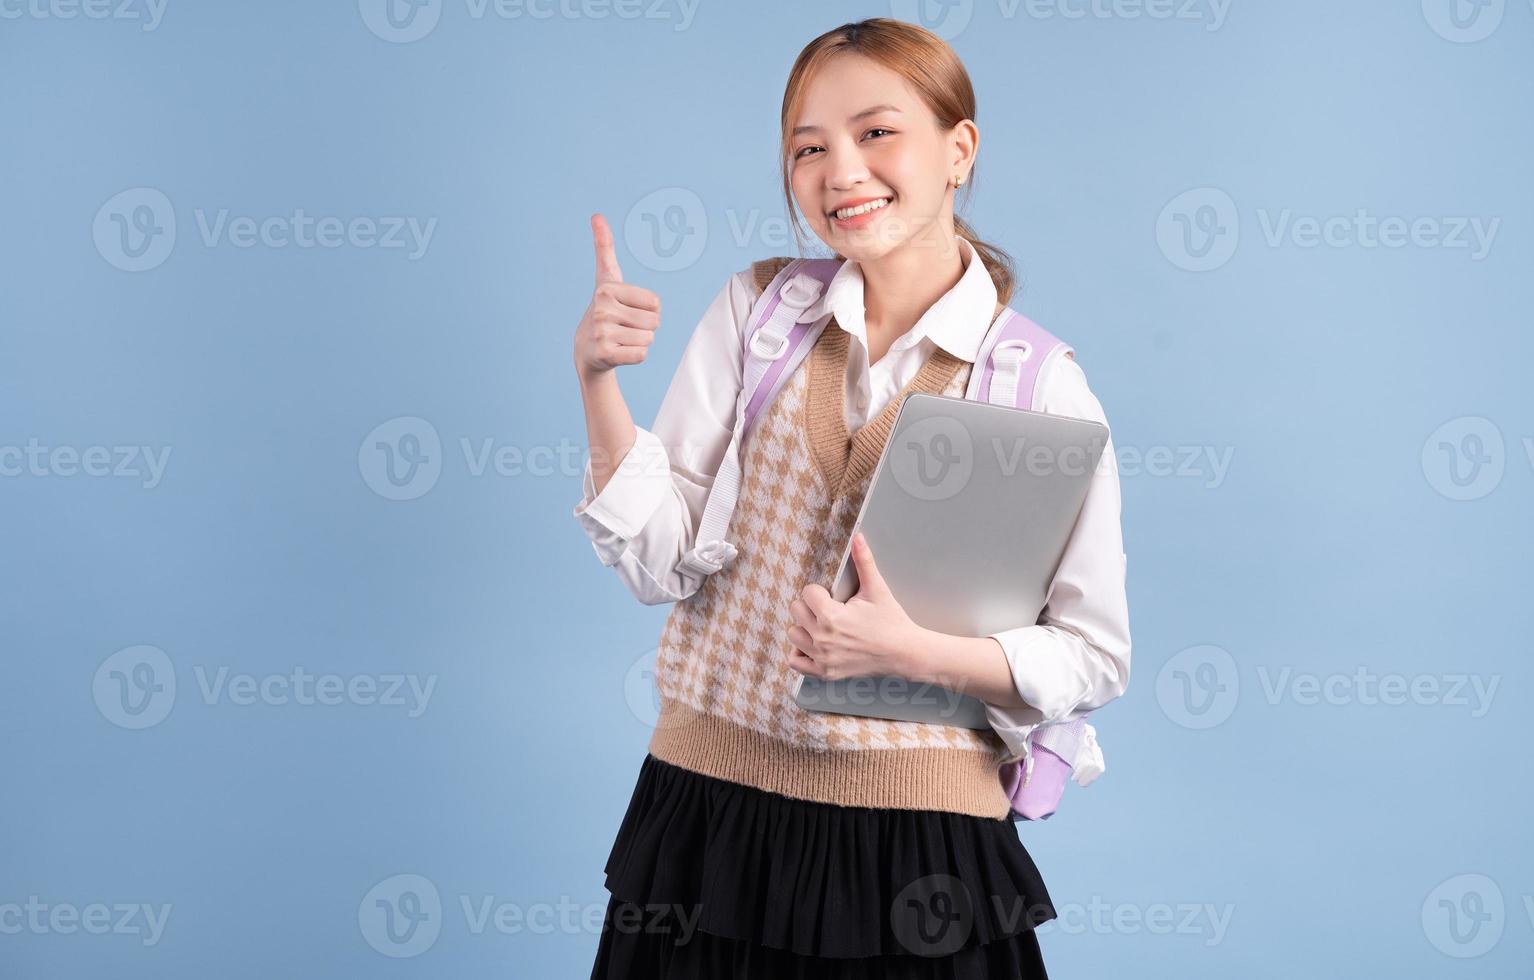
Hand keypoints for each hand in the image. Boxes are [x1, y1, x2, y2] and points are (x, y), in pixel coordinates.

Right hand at [573, 213, 662, 382]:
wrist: (587, 351)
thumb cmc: (605, 311)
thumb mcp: (606, 278)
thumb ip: (604, 248)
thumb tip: (596, 215)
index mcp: (607, 288)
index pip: (655, 302)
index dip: (648, 310)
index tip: (627, 310)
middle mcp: (602, 308)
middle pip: (654, 321)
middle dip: (645, 328)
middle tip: (624, 328)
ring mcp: (602, 332)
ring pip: (649, 338)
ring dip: (639, 342)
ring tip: (620, 340)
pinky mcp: (606, 353)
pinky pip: (641, 355)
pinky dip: (635, 357)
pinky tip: (619, 353)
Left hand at [785, 532, 924, 681]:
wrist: (905, 653)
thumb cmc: (891, 621)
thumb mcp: (877, 589)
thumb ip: (864, 561)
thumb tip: (858, 537)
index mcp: (832, 617)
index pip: (807, 593)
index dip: (820, 592)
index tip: (833, 597)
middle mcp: (823, 639)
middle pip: (796, 611)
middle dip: (811, 607)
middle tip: (829, 610)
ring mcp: (823, 658)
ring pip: (794, 635)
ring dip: (805, 628)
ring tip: (824, 626)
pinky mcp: (825, 673)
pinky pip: (796, 662)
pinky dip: (801, 653)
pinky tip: (815, 644)